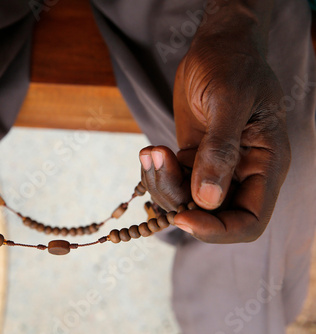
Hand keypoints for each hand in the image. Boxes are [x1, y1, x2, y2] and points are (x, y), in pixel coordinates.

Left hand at [139, 14, 289, 242]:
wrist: (216, 46)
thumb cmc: (232, 65)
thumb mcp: (229, 100)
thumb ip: (220, 150)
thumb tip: (208, 198)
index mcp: (266, 164)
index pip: (249, 220)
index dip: (217, 229)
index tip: (183, 216)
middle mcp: (243, 173)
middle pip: (212, 216)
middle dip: (179, 202)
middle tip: (157, 165)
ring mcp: (216, 168)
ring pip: (185, 201)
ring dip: (161, 184)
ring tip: (150, 151)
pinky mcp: (193, 159)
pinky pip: (172, 182)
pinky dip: (156, 174)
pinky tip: (150, 151)